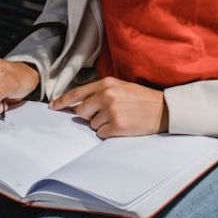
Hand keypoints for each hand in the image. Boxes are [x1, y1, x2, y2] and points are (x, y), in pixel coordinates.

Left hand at [50, 77, 168, 137]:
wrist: (164, 109)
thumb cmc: (142, 99)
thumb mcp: (121, 87)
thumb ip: (101, 92)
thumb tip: (79, 105)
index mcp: (106, 83)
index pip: (77, 93)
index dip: (63, 101)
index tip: (53, 106)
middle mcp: (106, 95)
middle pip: (81, 112)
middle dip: (90, 115)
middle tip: (107, 114)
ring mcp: (111, 111)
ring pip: (92, 124)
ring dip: (102, 124)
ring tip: (120, 118)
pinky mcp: (117, 126)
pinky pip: (101, 133)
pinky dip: (109, 133)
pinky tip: (122, 126)